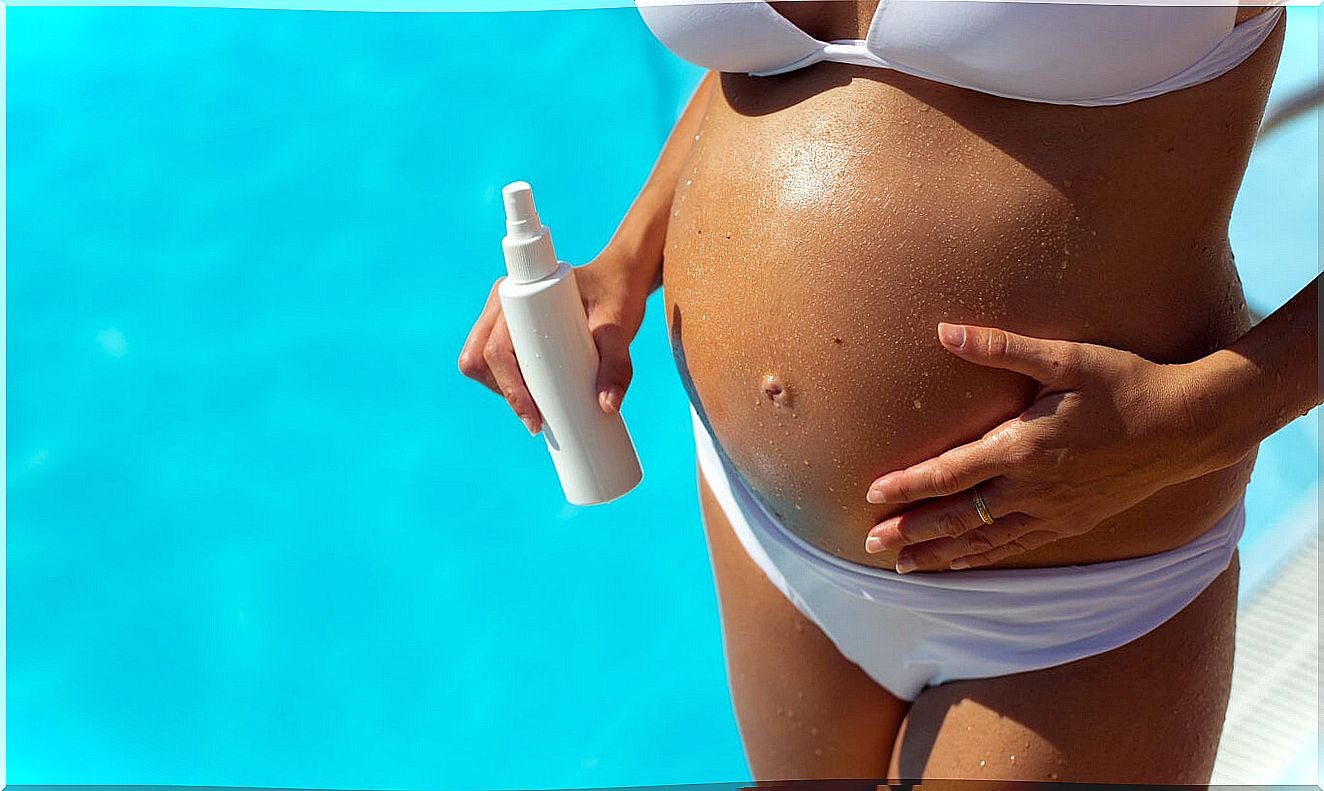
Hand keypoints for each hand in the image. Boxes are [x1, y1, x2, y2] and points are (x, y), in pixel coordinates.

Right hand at [457, 251, 649, 434]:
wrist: (619, 281)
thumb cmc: (617, 296)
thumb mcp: (620, 328)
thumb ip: (618, 364)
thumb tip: (607, 407)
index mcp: (519, 294)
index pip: (495, 350)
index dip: (508, 388)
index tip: (535, 419)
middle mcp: (503, 304)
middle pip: (479, 360)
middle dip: (505, 392)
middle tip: (542, 417)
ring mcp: (503, 318)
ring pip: (481, 366)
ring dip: (504, 390)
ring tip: (542, 406)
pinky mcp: (510, 332)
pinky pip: (492, 365)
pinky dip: (506, 385)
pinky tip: (531, 400)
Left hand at [863, 322, 1244, 572]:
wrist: (1186, 426)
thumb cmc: (1123, 384)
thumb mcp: (1064, 357)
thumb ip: (1001, 346)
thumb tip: (945, 330)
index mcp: (1024, 448)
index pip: (950, 474)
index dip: (908, 486)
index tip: (871, 495)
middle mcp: (1033, 489)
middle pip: (958, 518)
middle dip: (911, 532)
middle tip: (868, 544)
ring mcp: (1053, 511)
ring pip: (984, 541)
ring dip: (940, 554)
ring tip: (903, 566)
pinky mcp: (1072, 523)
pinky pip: (1016, 547)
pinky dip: (982, 558)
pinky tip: (961, 564)